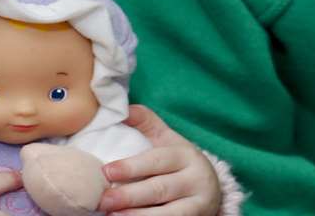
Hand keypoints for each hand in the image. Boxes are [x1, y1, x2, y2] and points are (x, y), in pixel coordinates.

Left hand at [99, 105, 222, 214]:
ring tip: (113, 215)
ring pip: (167, 213)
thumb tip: (123, 109)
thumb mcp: (167, 139)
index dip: (132, 167)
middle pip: (159, 189)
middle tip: (103, 199)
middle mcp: (196, 180)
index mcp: (185, 155)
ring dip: (138, 215)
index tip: (107, 171)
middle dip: (129, 196)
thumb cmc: (179, 161)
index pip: (157, 160)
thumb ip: (147, 122)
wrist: (211, 189)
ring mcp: (198, 204)